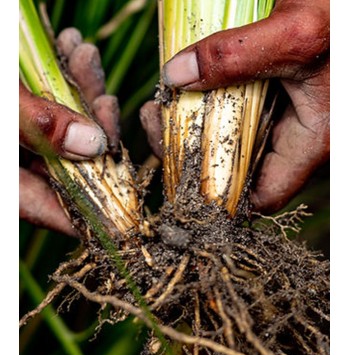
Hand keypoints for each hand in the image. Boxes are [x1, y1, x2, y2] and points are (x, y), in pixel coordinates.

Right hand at [20, 28, 120, 235]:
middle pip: (64, 163)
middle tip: (107, 101)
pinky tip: (70, 46)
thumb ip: (36, 125)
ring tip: (85, 55)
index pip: (49, 209)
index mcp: (3, 185)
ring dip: (78, 91)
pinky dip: (58, 75)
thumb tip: (92, 145)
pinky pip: (44, 103)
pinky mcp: (16, 115)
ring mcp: (13, 142)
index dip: (90, 208)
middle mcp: (9, 169)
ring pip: (59, 128)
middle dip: (93, 128)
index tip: (126, 203)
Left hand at [160, 0, 329, 213]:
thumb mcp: (294, 35)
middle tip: (158, 120)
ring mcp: (281, 118)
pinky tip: (184, 87)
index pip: (263, 195)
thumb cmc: (343, 19)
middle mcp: (295, 137)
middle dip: (191, 152)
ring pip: (230, 139)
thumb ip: (237, 56)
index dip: (222, 196)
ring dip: (193, 126)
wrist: (348, 3)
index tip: (181, 169)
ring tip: (163, 104)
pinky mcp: (272, 98)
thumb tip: (176, 76)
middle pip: (236, 167)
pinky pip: (234, 113)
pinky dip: (206, 103)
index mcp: (312, 141)